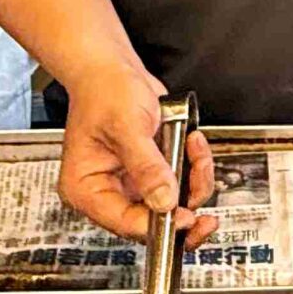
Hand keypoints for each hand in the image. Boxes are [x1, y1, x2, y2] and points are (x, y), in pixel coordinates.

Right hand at [58, 63, 216, 243]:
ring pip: (172, 205)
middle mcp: (109, 191)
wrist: (112, 69)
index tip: (184, 217)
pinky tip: (193, 142)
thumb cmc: (104, 90)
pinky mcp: (152, 174)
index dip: (157, 225)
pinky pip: (181, 185)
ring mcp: (132, 184)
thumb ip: (147, 165)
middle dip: (182, 211)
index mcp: (87, 189)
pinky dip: (195, 167)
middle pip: (151, 223)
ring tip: (196, 150)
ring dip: (194, 181)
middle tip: (205, 217)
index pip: (124, 223)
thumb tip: (164, 200)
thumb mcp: (126, 125)